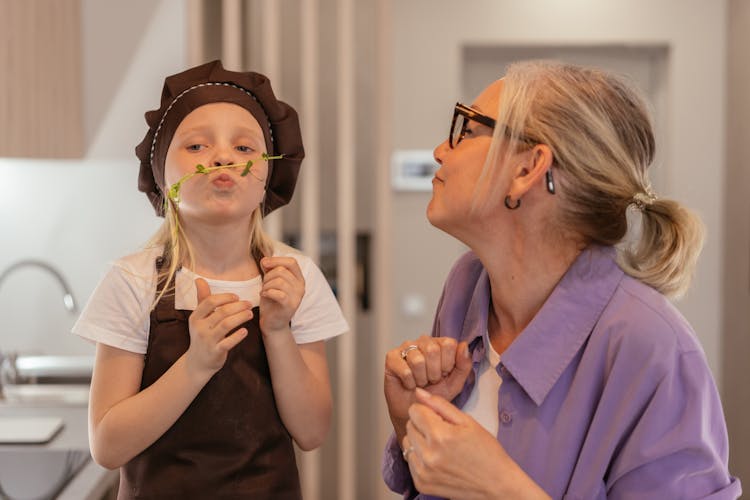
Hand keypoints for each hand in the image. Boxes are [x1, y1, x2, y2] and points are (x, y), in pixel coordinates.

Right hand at [186, 278, 252, 375]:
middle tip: (249, 304)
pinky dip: (238, 336)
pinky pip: (228, 342)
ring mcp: (207, 341)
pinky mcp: (215, 352)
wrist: (198, 362)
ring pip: (227, 325)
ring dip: (241, 317)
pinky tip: (245, 331)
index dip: (225, 297)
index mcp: (195, 317)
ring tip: (250, 314)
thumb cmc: (202, 335)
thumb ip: (202, 299)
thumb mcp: (199, 318)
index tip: (237, 297)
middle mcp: (200, 328)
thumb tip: (199, 279)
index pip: (210, 301)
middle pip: (222, 312)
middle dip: (238, 306)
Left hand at [259, 256, 304, 335]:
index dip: (276, 260)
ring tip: (264, 291)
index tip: (264, 264)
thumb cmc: (271, 301)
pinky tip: (264, 295)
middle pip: (281, 271)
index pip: (292, 262)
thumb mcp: (270, 282)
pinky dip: (267, 292)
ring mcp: (297, 297)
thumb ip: (269, 269)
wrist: (273, 323)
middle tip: (264, 285)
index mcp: (299, 279)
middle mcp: (301, 287)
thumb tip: (264, 259)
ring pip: (279, 281)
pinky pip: (278, 293)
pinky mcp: (290, 306)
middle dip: (267, 276)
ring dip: (266, 285)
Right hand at [384, 335, 471, 441]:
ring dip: (421, 379)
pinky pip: (405, 370)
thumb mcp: (455, 383)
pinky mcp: (391, 358)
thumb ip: (463, 365)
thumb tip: (464, 345)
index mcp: (440, 344)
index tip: (444, 374)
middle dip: (434, 373)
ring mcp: (406, 348)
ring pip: (417, 360)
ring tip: (420, 382)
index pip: (448, 343)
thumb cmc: (434, 395)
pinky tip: (409, 383)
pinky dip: (409, 382)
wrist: (414, 410)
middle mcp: (423, 342)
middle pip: (432, 350)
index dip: (448, 363)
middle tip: (430, 380)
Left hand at [402, 389, 547, 499]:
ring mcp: (423, 472)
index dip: (427, 410)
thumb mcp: (467, 421)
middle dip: (422, 424)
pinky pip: (410, 461)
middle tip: (443, 432)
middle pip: (409, 426)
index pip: (414, 411)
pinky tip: (438, 459)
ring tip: (439, 446)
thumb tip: (419, 393)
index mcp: (440, 435)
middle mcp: (428, 455)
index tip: (438, 417)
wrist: (496, 484)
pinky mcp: (421, 484)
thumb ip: (440, 404)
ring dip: (419, 441)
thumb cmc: (486, 451)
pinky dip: (420, 457)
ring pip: (407, 443)